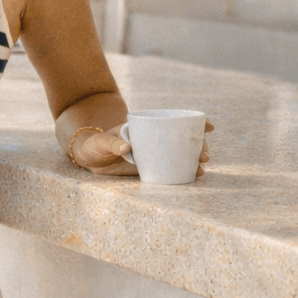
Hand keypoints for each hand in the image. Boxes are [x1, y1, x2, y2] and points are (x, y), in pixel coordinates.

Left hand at [73, 120, 213, 177]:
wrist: (89, 158)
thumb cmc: (95, 144)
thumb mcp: (102, 142)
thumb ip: (112, 143)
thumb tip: (127, 147)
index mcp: (148, 126)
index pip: (175, 120)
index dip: (195, 122)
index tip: (208, 127)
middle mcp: (155, 139)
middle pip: (183, 140)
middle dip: (198, 146)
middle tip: (204, 156)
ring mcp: (154, 153)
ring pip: (179, 155)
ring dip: (193, 161)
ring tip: (200, 170)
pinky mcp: (150, 168)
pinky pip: (169, 169)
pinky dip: (181, 173)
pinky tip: (192, 177)